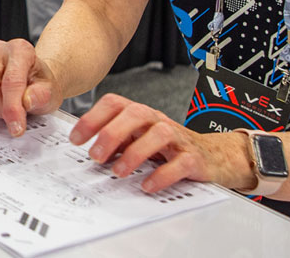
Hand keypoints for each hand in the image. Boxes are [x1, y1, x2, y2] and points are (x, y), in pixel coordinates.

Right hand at [0, 38, 62, 135]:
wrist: (34, 79)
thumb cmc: (40, 82)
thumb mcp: (50, 90)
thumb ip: (41, 95)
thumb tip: (27, 100)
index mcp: (20, 49)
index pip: (11, 80)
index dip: (13, 108)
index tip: (17, 127)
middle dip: (1, 108)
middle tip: (14, 115)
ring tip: (4, 105)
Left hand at [70, 93, 254, 192]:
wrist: (213, 155)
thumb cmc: (169, 146)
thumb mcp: (139, 138)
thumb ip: (117, 141)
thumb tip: (88, 149)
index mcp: (141, 113)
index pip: (114, 103)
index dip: (93, 118)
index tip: (76, 138)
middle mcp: (157, 120)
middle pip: (135, 114)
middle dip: (111, 133)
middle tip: (95, 155)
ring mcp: (177, 137)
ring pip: (157, 134)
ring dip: (134, 153)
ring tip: (118, 171)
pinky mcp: (194, 158)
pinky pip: (179, 163)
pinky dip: (162, 174)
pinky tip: (147, 185)